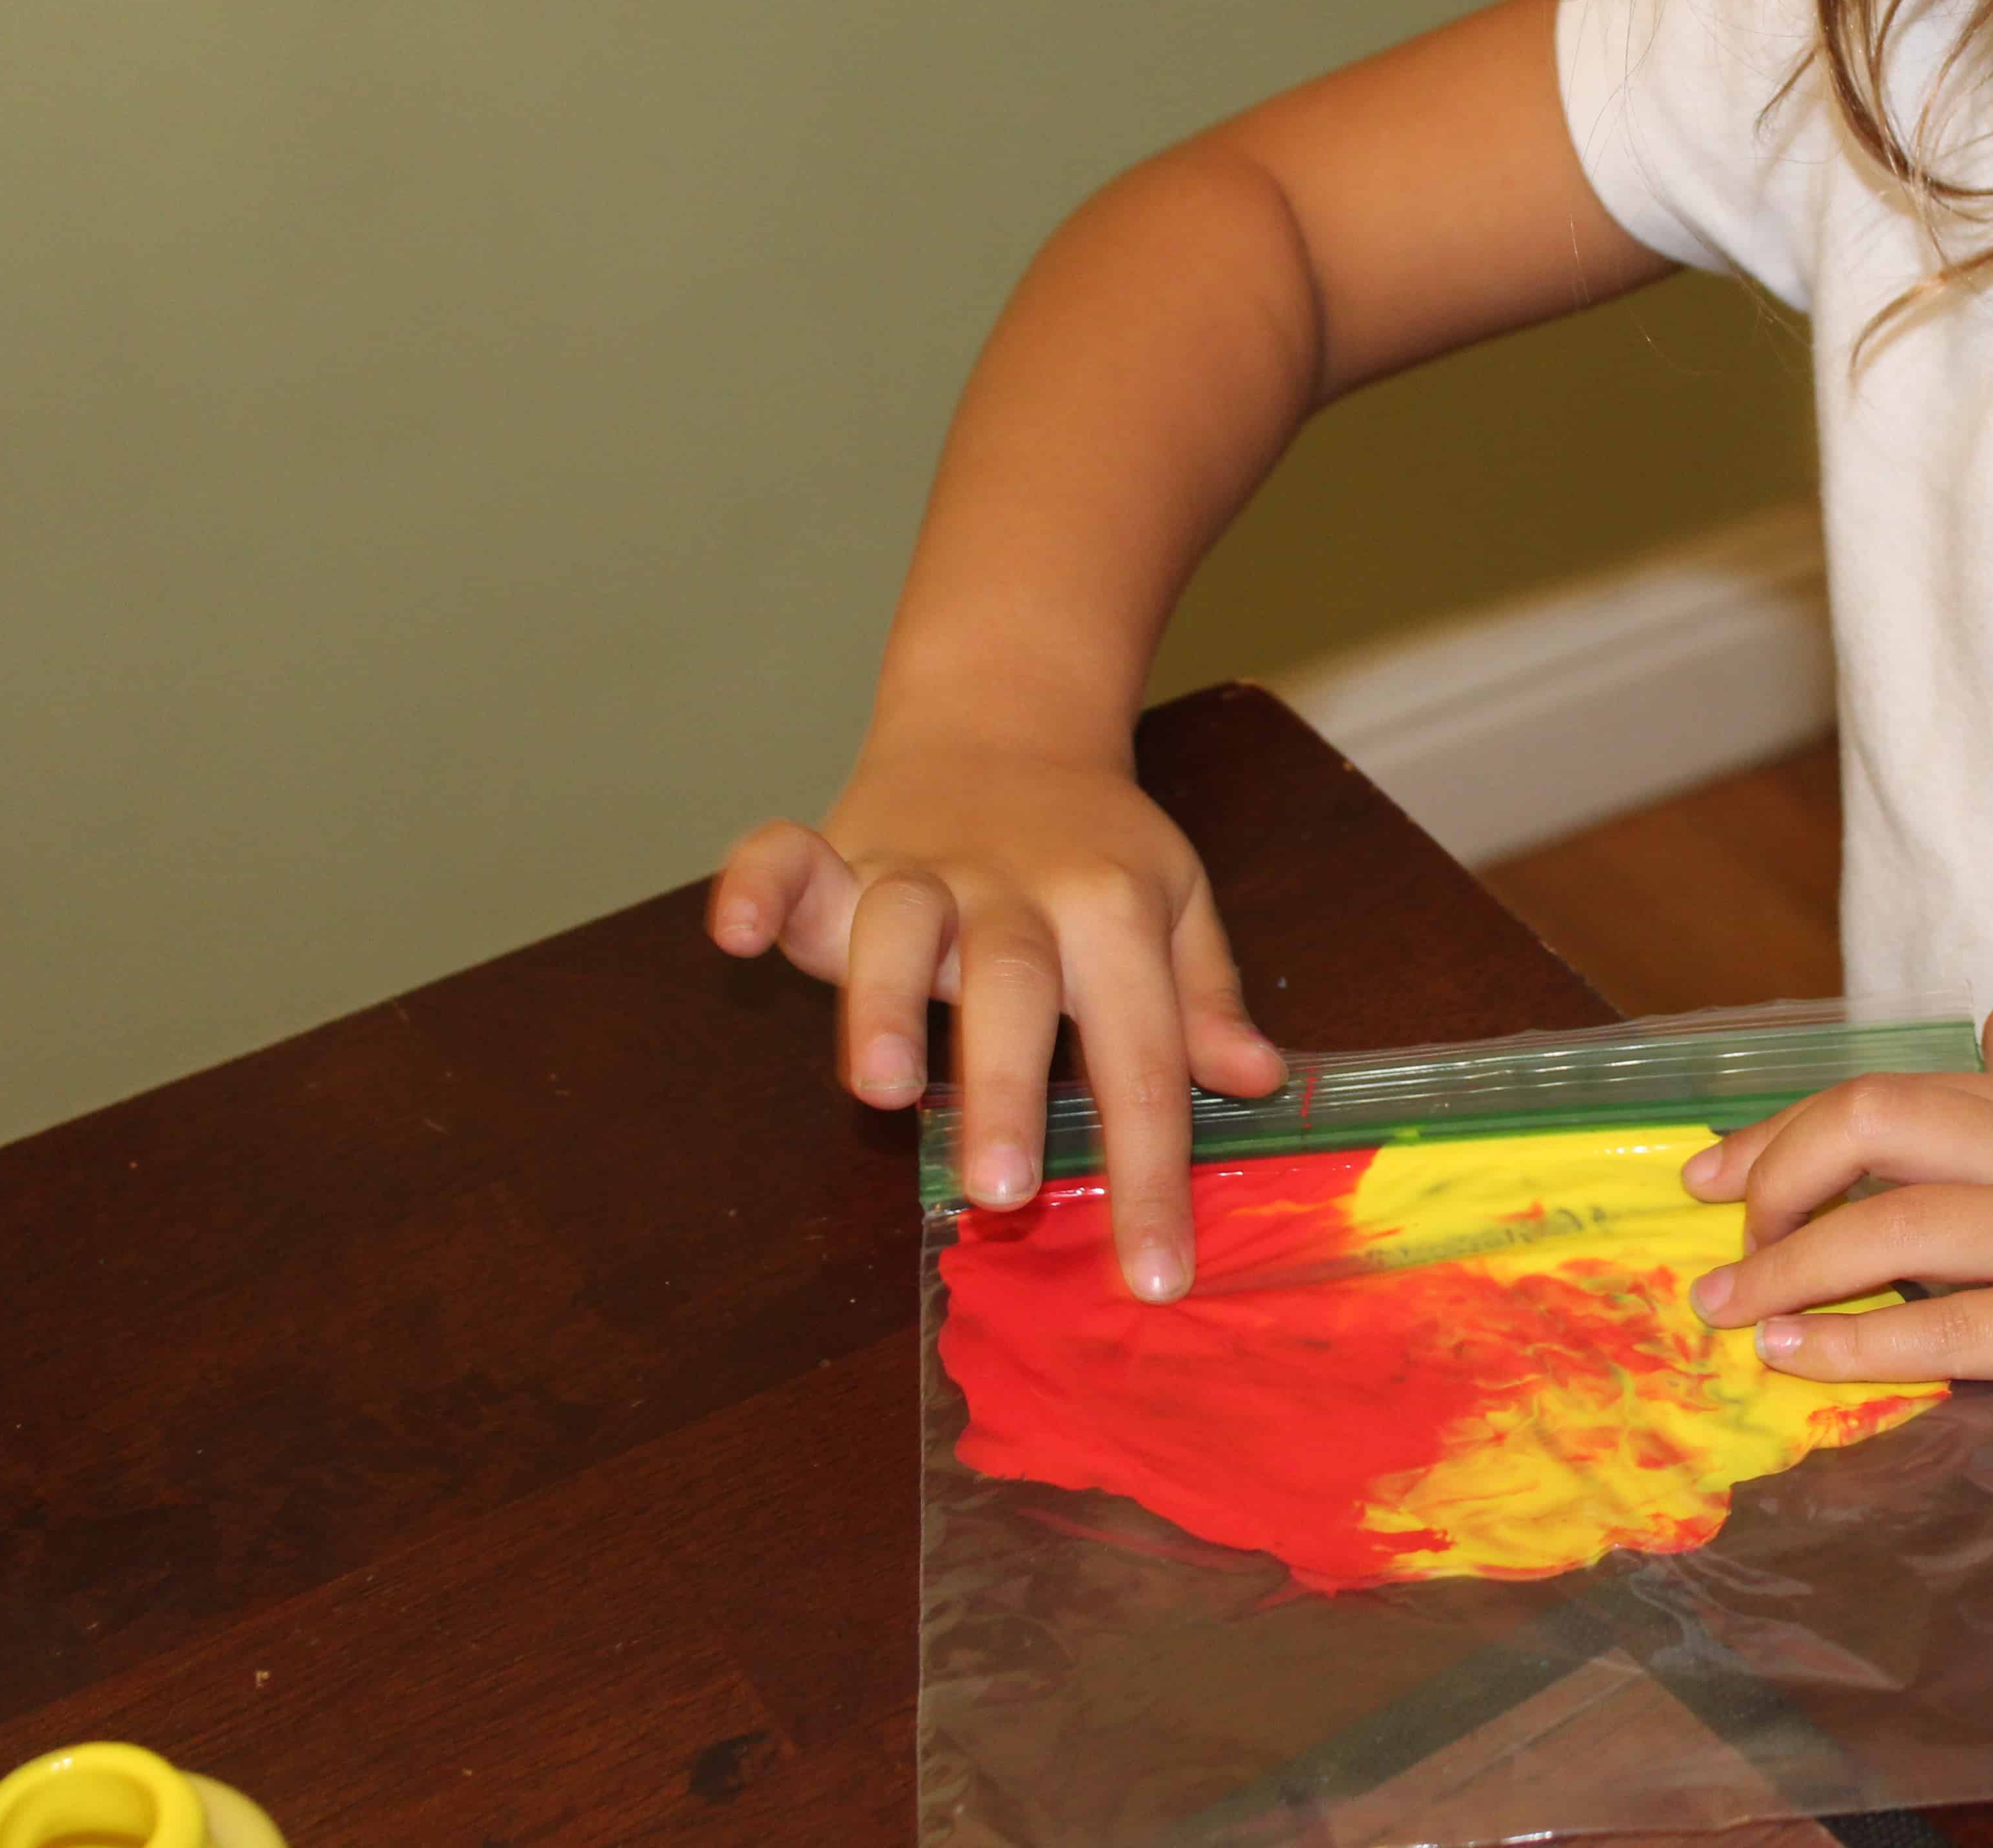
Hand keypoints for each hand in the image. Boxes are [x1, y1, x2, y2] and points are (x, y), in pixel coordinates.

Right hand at [706, 736, 1281, 1298]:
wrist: (1008, 715)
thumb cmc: (1095, 843)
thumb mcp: (1175, 902)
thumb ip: (1205, 996)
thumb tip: (1257, 1082)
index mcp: (1113, 910)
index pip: (1140, 1056)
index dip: (1150, 1173)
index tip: (1158, 1277)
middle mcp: (1015, 891)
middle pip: (1014, 991)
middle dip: (1006, 1091)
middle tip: (1001, 1194)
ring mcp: (920, 869)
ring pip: (897, 929)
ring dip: (883, 1003)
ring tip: (879, 1088)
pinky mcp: (838, 850)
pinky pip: (786, 858)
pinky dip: (755, 886)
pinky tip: (735, 934)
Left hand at [1679, 1001, 1992, 1435]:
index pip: (1885, 1092)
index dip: (1783, 1132)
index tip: (1710, 1172)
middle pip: (1869, 1128)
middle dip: (1769, 1182)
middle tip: (1715, 1245)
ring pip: (1894, 1231)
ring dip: (1787, 1273)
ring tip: (1724, 1314)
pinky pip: (1957, 1332)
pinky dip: (1863, 1349)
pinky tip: (1803, 1364)